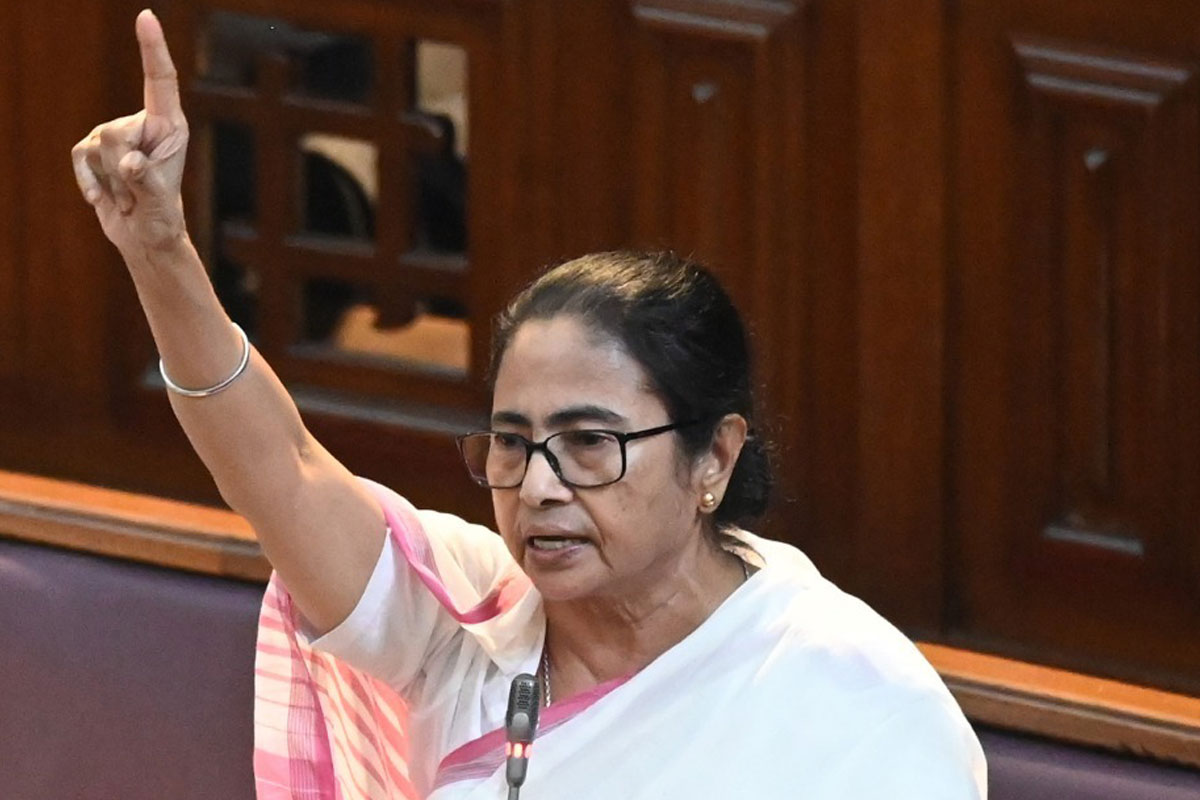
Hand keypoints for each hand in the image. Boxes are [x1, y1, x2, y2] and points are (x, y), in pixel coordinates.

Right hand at [71, 10, 189, 257]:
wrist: (145, 238)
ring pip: (97, 145)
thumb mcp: (159, 201)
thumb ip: (146, 180)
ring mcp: (116, 136)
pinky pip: (80, 157)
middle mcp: (143, 124)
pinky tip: (103, 201)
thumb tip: (129, 164)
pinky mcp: (94, 150)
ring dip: (111, 182)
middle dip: (122, 169)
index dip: (153, 49)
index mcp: (170, 127)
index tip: (146, 17)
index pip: (160, 82)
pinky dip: (89, 182)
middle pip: (115, 132)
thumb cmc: (162, 218)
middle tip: (138, 194)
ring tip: (129, 199)